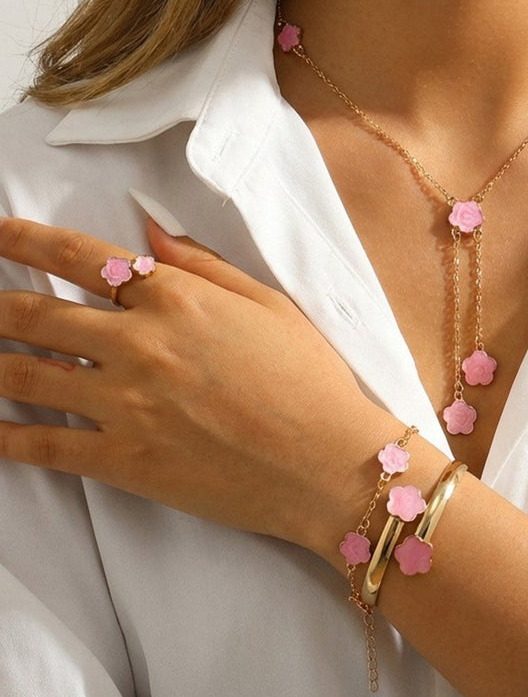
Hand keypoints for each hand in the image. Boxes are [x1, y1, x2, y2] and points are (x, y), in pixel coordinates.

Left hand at [0, 217, 393, 558]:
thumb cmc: (308, 379)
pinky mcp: (123, 461)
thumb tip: (147, 232)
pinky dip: (6, 435)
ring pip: (27, 375)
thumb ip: (201, 264)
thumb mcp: (266, 303)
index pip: (82, 258)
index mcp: (176, 298)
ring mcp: (126, 404)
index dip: (27, 241)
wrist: (327, 463)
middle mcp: (139, 344)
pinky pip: (45, 445)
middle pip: (37, 315)